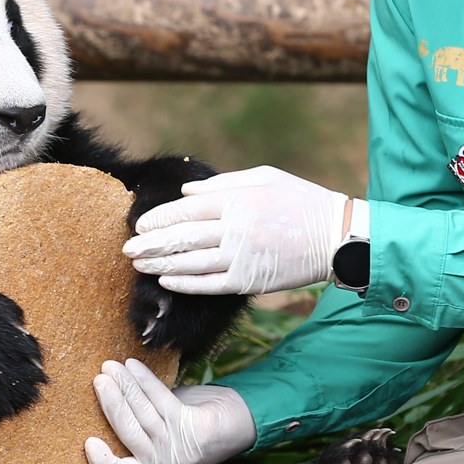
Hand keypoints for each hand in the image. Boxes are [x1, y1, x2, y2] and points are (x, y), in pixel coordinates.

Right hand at [85, 360, 256, 463]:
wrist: (240, 423)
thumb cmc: (194, 425)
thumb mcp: (163, 432)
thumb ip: (140, 423)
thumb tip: (107, 394)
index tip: (88, 442)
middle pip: (126, 432)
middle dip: (110, 402)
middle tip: (98, 380)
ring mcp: (177, 446)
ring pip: (141, 411)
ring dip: (123, 384)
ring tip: (110, 367)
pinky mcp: (191, 425)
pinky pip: (159, 398)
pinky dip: (144, 379)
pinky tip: (132, 365)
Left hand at [122, 165, 350, 296]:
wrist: (336, 236)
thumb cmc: (300, 201)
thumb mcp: (263, 178)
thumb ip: (222, 184)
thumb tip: (186, 191)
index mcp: (237, 200)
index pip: (186, 209)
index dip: (159, 218)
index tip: (139, 223)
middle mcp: (235, 228)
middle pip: (182, 237)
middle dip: (150, 244)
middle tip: (126, 249)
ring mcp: (241, 256)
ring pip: (190, 264)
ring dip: (160, 266)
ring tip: (139, 265)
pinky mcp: (249, 280)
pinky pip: (210, 285)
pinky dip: (185, 284)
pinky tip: (167, 282)